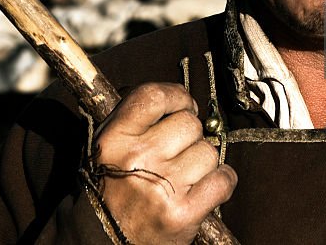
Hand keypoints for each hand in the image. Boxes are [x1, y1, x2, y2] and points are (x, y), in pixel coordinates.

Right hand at [94, 83, 237, 244]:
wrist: (103, 241)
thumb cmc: (110, 190)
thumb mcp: (107, 147)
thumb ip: (133, 118)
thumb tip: (176, 96)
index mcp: (115, 138)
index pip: (155, 96)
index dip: (177, 96)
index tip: (183, 105)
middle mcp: (137, 159)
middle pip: (190, 123)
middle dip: (191, 136)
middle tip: (178, 151)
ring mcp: (162, 187)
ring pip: (208, 152)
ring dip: (203, 163)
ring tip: (184, 176)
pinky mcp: (183, 214)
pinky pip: (223, 180)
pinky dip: (221, 182)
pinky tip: (205, 187)